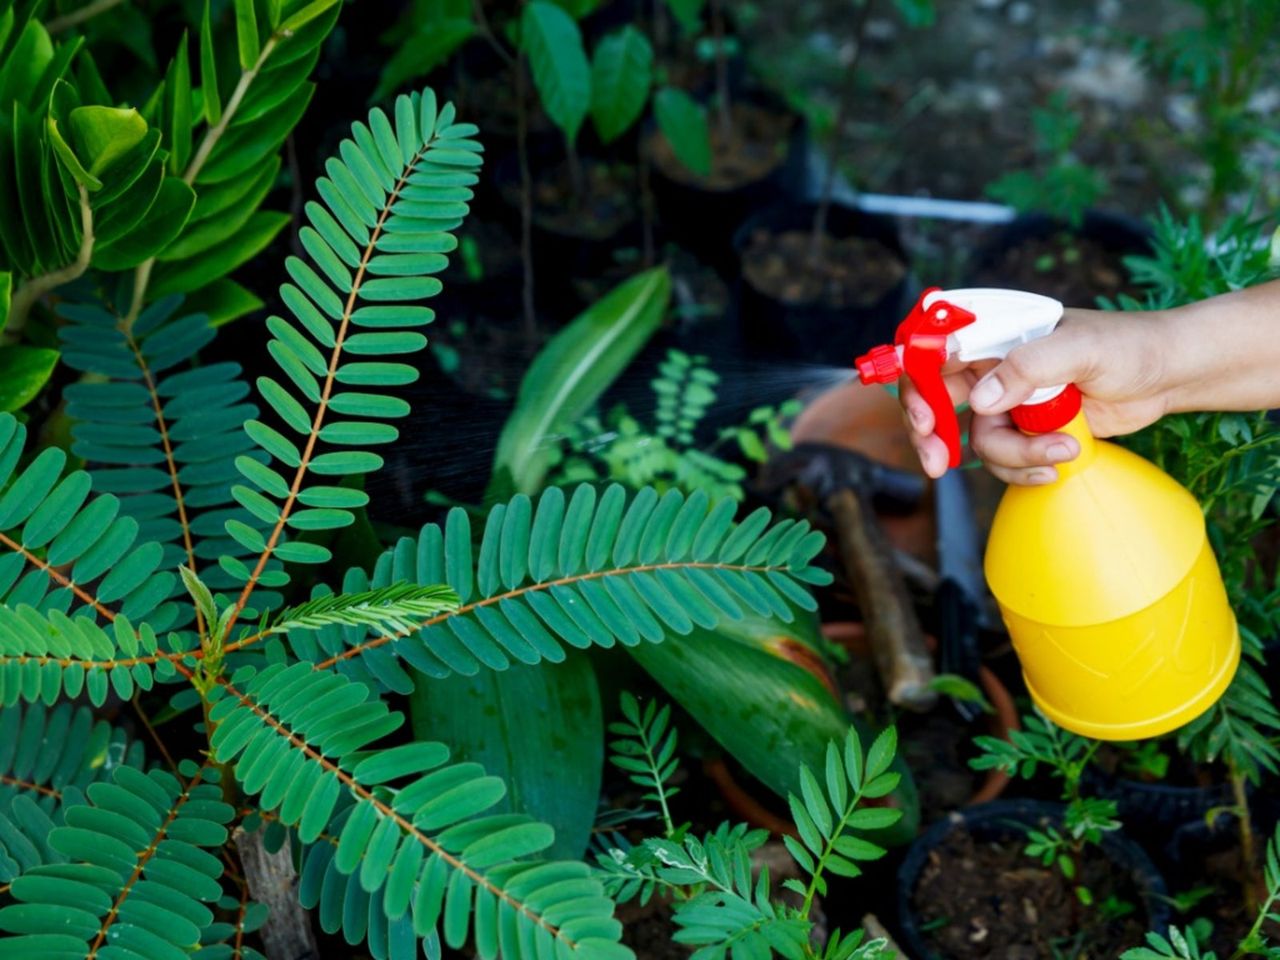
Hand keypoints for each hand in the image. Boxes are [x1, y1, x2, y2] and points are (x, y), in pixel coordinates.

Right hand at [899, 308, 1173, 483]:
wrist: (1168, 376)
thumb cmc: (1129, 346)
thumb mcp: (1081, 349)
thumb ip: (1029, 367)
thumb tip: (981, 400)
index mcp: (997, 335)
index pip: (936, 354)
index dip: (917, 385)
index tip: (924, 419)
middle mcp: (995, 367)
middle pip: (938, 402)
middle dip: (934, 436)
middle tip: (937, 465)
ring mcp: (1010, 402)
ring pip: (979, 440)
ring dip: (1014, 456)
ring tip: (1060, 453)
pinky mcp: (1028, 430)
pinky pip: (1006, 458)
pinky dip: (1027, 467)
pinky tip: (1060, 463)